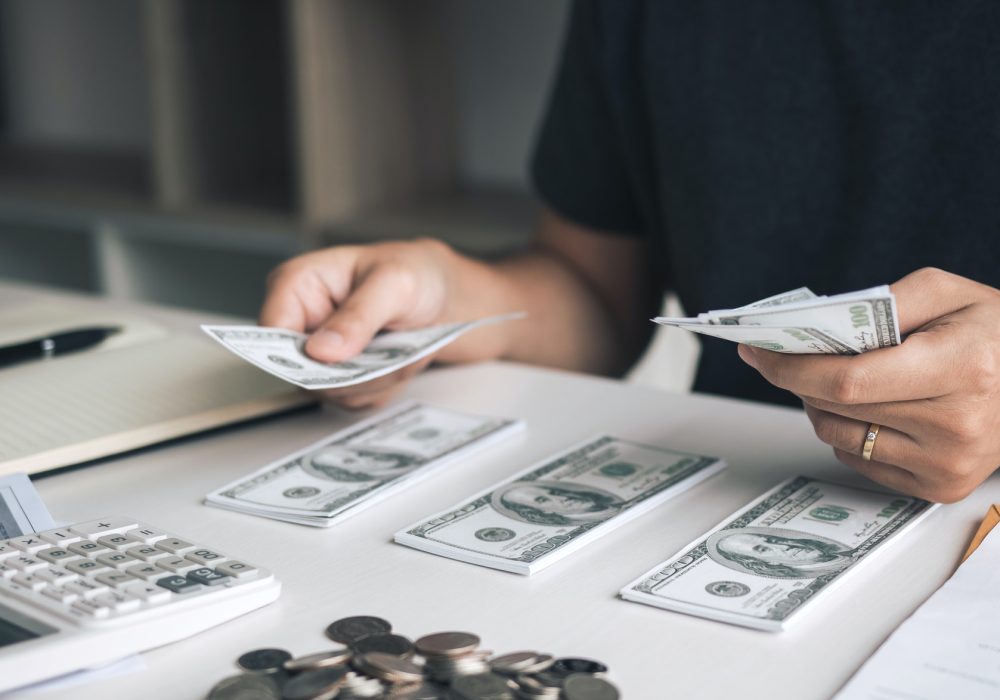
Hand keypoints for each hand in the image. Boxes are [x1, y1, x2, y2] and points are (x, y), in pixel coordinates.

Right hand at [259, 239, 461, 408]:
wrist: (439, 294)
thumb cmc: (413, 273)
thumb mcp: (393, 283)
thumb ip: (358, 315)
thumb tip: (321, 350)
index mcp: (297, 285)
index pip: (271, 333)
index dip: (299, 356)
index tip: (337, 361)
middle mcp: (301, 322)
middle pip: (302, 372)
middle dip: (352, 372)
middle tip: (387, 355)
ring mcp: (319, 353)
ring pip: (332, 392)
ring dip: (374, 379)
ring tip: (401, 350)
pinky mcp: (340, 375)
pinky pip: (354, 400)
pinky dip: (384, 386)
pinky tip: (400, 361)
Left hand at [738, 268, 999, 501]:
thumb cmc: (995, 334)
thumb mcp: (949, 293)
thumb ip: (884, 302)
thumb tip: (816, 323)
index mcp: (963, 369)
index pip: (849, 380)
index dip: (793, 368)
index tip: (758, 352)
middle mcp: (958, 426)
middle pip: (838, 407)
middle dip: (797, 379)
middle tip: (781, 356)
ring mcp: (949, 465)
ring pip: (840, 436)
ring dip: (819, 405)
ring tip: (833, 378)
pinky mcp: (940, 488)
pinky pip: (860, 460)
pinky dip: (848, 430)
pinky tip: (868, 407)